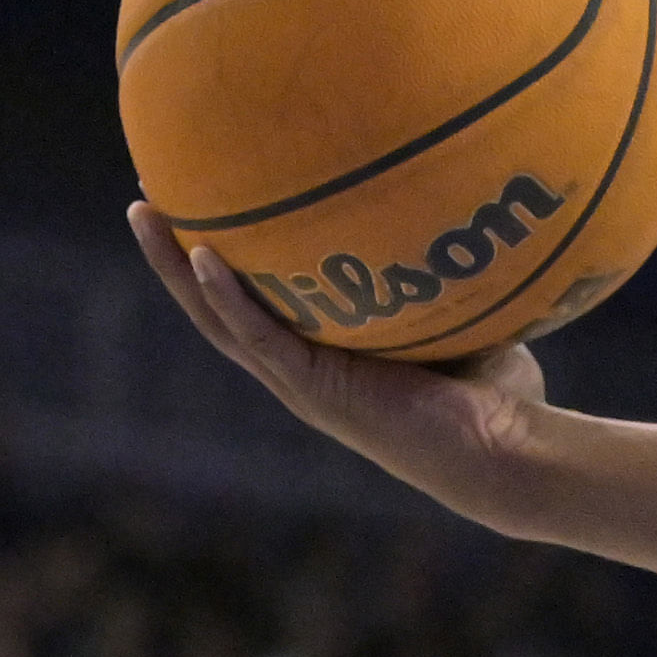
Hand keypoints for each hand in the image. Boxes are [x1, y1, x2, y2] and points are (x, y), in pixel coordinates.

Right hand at [129, 201, 548, 507]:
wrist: (510, 456)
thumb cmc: (502, 402)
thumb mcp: (469, 323)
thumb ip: (451, 283)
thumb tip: (470, 214)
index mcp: (327, 362)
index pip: (259, 306)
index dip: (225, 264)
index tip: (202, 209)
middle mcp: (302, 373)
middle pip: (216, 307)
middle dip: (177, 255)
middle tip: (147, 200)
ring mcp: (304, 385)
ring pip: (218, 320)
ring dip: (177, 268)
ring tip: (146, 213)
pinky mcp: (318, 392)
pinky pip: (261, 339)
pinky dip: (229, 299)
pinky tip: (203, 257)